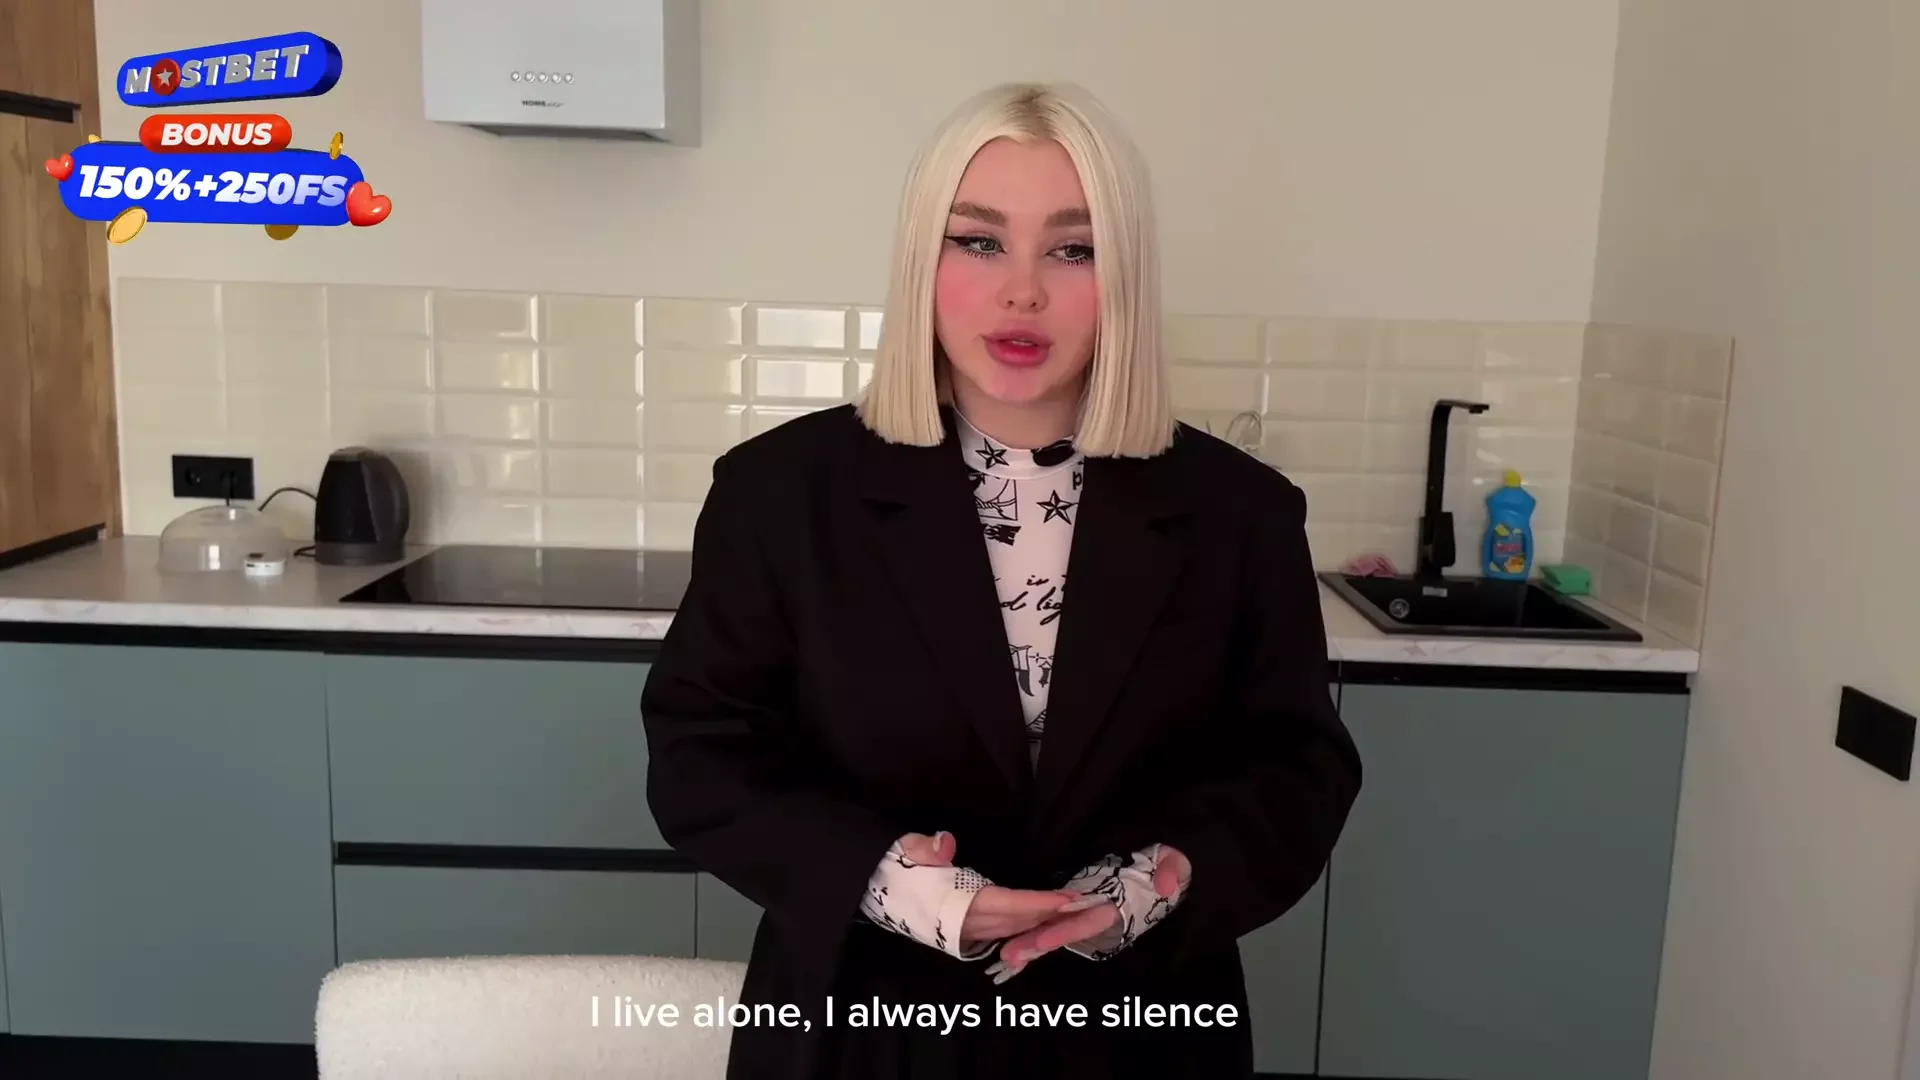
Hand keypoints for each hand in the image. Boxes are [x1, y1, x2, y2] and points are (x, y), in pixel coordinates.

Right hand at [893, 831, 1092, 949]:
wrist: (868, 887)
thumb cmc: (889, 865)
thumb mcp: (903, 849)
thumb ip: (924, 847)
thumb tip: (945, 843)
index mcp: (953, 903)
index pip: (1004, 904)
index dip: (1037, 903)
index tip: (1068, 900)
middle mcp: (962, 923)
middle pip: (1015, 920)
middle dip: (1050, 915)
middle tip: (1085, 906)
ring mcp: (963, 931)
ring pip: (1010, 928)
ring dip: (1039, 921)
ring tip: (1070, 912)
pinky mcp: (962, 932)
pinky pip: (1001, 930)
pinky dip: (1023, 925)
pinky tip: (1038, 920)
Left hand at [986, 845, 1190, 982]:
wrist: (1164, 859)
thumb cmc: (1167, 859)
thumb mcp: (1175, 859)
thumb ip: (1172, 869)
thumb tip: (1165, 886)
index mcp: (1120, 904)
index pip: (1091, 920)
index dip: (1069, 929)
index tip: (1044, 938)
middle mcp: (1102, 913)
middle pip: (1067, 931)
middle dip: (1040, 943)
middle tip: (1010, 956)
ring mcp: (1090, 911)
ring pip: (1058, 928)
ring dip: (1032, 941)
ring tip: (1006, 957)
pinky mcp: (1080, 905)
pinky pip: (1056, 919)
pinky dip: (1036, 931)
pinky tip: (1015, 944)